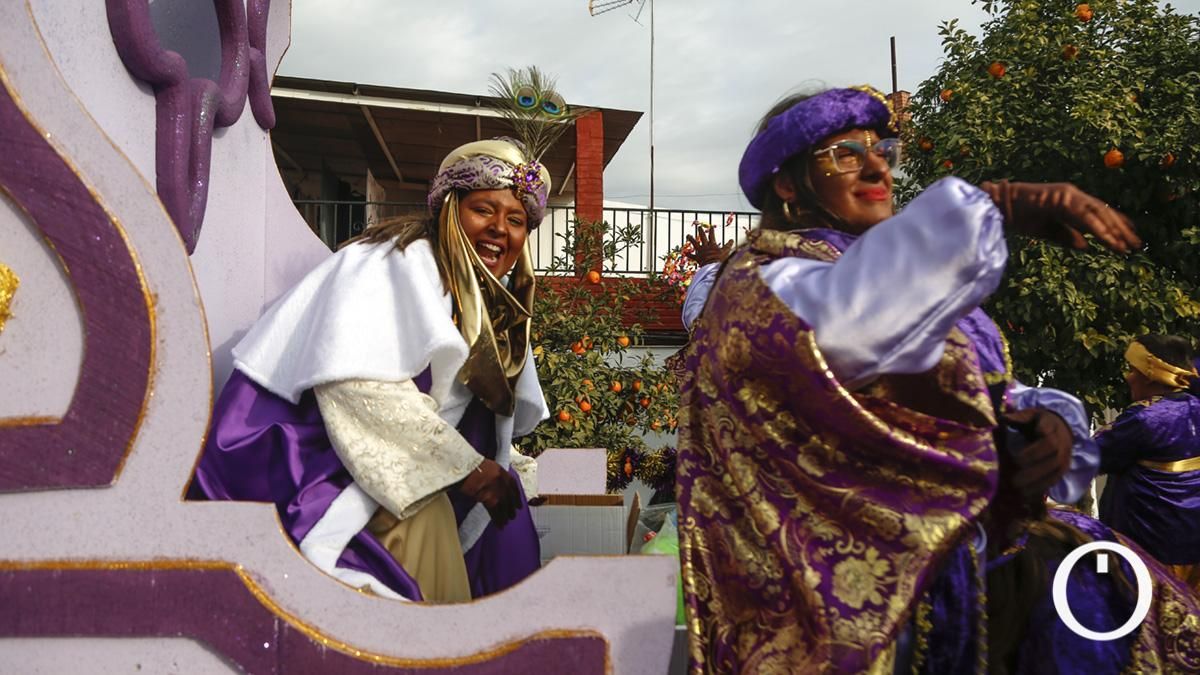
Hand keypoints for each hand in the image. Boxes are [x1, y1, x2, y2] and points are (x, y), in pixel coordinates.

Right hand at [459, 460, 521, 526]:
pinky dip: (498, 520)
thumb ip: (493, 476)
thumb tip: (493, 485)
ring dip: (505, 516)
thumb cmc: (470, 466)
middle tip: (513, 515)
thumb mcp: (486, 467)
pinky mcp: (491, 500)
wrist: (465, 469)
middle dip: (512, 508)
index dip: (516, 496)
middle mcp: (503, 482)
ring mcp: (499, 491)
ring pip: (505, 507)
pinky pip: (496, 512)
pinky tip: (499, 525)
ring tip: (505, 523)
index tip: (518, 504)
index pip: (513, 485)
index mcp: (502, 472)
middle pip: (511, 498)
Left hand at [685, 226, 732, 265]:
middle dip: (700, 231)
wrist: (711, 265)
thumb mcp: (726, 251)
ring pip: (695, 243)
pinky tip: (685, 252)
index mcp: (712, 244)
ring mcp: (700, 252)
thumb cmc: (719, 259)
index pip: (712, 236)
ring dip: (691, 239)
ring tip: (688, 235)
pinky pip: (692, 256)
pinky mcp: (697, 258)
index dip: (712, 231)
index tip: (711, 226)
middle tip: (699, 227)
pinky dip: (688, 254)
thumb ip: (728, 245)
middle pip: (702, 237)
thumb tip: (732, 239)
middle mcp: (705, 246)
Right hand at [979, 180, 1141, 252]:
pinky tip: (1110, 240)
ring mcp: (1068, 194)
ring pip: (1099, 213)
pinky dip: (1099, 228)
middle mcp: (1073, 194)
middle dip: (1121, 229)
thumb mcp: (1047, 230)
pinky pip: (1086, 216)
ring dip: (1114, 231)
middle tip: (1136, 244)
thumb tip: (1087, 246)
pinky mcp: (1062, 198)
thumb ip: (1066, 236)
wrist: (997, 205)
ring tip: (1126, 246)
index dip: (1116, 224)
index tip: (1129, 238)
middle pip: (1104, 211)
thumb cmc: (1018, 217)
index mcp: (1070, 201)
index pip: (1099, 212)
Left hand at [1000, 408, 1073, 500]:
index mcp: (1051, 426)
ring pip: (1054, 470)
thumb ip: (1018, 418)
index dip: (1035, 446)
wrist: (1062, 428)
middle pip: (1051, 455)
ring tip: (1018, 490)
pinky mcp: (1062, 469)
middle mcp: (1061, 442)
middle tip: (1013, 478)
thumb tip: (1002, 419)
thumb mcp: (1030, 415)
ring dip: (1036, 482)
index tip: (1017, 457)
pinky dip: (1040, 488)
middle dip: (1032, 467)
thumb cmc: (1038, 422)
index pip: (1047, 435)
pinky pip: (1054, 480)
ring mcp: (1064, 457)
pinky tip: (1026, 496)